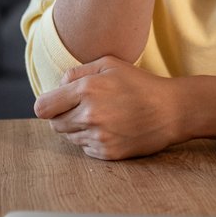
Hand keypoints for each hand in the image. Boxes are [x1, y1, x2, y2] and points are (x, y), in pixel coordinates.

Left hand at [33, 56, 186, 159]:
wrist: (172, 111)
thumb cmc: (140, 83)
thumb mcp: (109, 63)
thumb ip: (77, 71)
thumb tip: (57, 85)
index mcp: (86, 89)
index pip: (43, 107)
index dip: (47, 106)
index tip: (56, 104)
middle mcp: (89, 115)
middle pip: (54, 125)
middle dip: (63, 117)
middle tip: (83, 109)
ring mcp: (99, 137)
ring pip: (70, 138)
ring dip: (79, 129)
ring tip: (102, 117)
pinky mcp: (108, 153)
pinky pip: (86, 149)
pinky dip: (93, 141)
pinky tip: (111, 129)